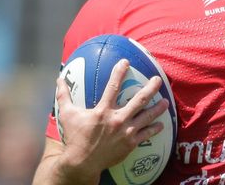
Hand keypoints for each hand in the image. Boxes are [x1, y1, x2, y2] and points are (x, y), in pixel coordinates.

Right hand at [54, 58, 168, 180]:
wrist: (83, 163)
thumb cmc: (74, 137)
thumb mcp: (66, 114)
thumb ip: (63, 95)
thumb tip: (59, 79)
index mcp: (103, 110)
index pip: (113, 86)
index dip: (119, 72)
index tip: (126, 62)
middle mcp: (117, 119)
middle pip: (139, 100)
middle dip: (150, 88)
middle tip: (158, 79)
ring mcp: (126, 132)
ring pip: (147, 117)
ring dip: (158, 108)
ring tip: (166, 101)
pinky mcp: (130, 144)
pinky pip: (146, 135)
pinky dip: (155, 129)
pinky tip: (161, 125)